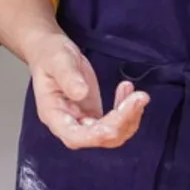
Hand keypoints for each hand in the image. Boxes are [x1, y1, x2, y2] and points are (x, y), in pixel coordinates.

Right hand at [23, 31, 146, 148]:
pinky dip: (128, 110)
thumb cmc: (50, 55)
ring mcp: (83, 121)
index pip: (73, 136)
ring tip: (139, 95)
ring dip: (130, 118)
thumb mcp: (57, 60)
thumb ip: (68, 76)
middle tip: (139, 98)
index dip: (95, 136)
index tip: (113, 125)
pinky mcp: (94, 115)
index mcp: (53, 114)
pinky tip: (128, 88)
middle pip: (97, 137)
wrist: (51, 52)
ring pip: (111, 134)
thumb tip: (81, 93)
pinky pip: (115, 122)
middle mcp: (68, 124)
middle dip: (122, 122)